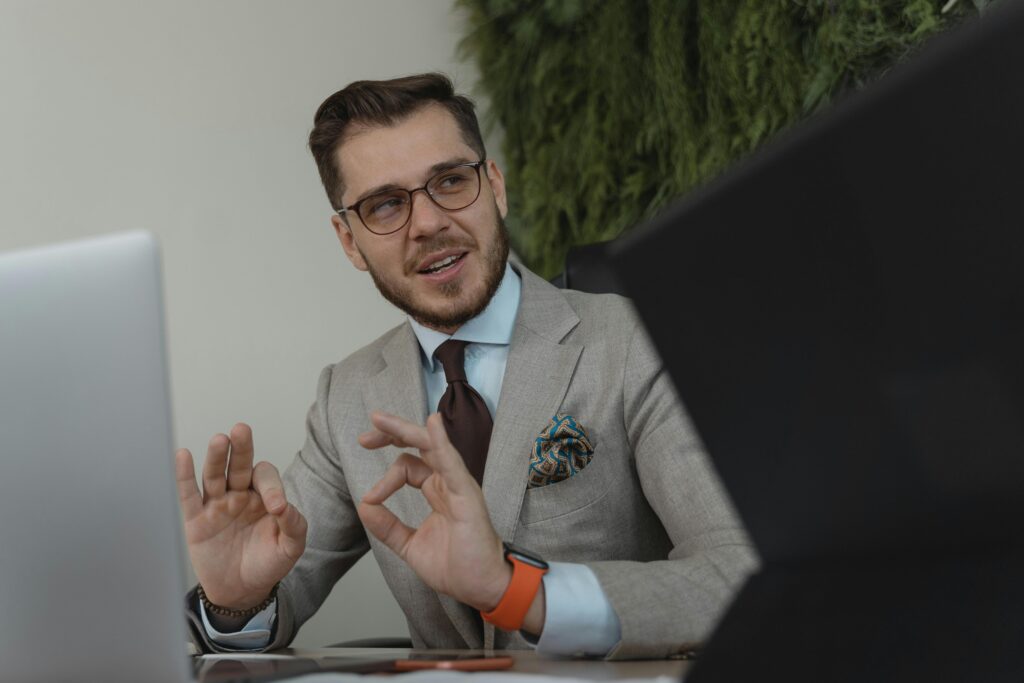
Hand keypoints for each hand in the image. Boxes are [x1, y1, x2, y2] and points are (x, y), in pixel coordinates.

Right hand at [175, 423, 306, 608]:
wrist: (241, 591)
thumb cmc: (267, 564)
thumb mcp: (290, 548)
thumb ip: (294, 526)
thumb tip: (286, 507)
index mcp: (264, 497)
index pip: (266, 479)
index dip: (272, 488)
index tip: (276, 508)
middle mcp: (240, 495)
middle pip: (240, 466)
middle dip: (241, 449)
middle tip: (241, 430)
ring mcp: (217, 505)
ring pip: (215, 475)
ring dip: (216, 458)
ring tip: (219, 440)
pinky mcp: (196, 519)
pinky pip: (189, 494)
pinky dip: (184, 475)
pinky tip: (183, 455)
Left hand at [357, 412, 511, 611]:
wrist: (480, 588)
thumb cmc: (456, 567)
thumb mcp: (410, 545)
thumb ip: (388, 527)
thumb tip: (364, 506)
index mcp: (436, 491)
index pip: (407, 466)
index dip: (384, 480)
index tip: (369, 500)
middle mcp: (447, 482)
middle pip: (419, 446)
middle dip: (391, 434)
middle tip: (365, 436)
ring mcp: (458, 486)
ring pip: (431, 446)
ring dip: (405, 430)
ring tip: (380, 420)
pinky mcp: (467, 494)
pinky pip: (452, 462)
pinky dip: (441, 442)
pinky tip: (432, 423)